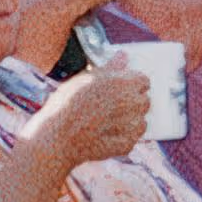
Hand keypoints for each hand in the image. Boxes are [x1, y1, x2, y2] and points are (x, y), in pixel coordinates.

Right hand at [31, 65, 156, 165]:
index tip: (119, 89)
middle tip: (110, 107)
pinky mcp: (127, 144)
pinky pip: (131, 138)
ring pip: (140, 121)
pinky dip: (121, 138)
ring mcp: (133, 125)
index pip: (143, 81)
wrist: (58, 136)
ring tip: (105, 123)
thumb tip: (123, 56)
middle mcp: (134, 102)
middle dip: (131, 103)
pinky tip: (104, 135)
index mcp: (125, 82)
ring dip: (129, 121)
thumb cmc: (68, 103)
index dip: (131, 85)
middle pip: (143, 101)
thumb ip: (110, 68)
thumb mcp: (86, 78)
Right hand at [98, 0, 201, 71]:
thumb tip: (175, 26)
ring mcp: (185, 16)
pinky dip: (175, 60)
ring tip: (174, 71)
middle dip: (197, 61)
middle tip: (186, 71)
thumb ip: (179, 8)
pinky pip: (178, 48)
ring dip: (185, 64)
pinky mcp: (169, 22)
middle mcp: (198, 9)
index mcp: (200, 1)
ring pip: (193, 50)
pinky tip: (168, 65)